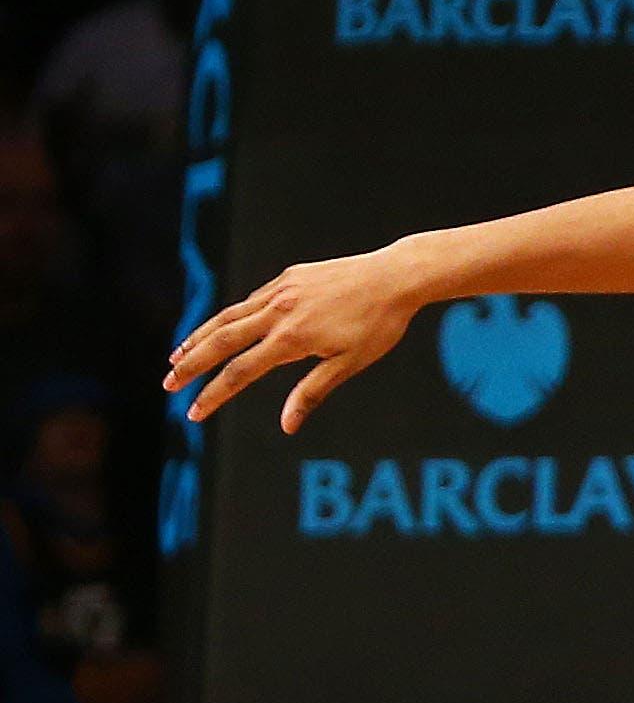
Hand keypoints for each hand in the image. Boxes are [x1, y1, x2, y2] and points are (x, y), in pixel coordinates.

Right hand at [163, 249, 424, 431]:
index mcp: (291, 339)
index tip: (194, 413)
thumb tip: (287, 426)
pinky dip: (231, 316)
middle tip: (168, 384)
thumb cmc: (379, 325)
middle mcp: (279, 312)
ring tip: (178, 355)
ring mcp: (282, 291)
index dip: (214, 395)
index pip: (240, 372)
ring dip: (200, 336)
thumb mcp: (349, 363)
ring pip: (229, 316)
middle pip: (221, 341)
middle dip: (191, 364)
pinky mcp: (290, 276)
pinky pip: (252, 299)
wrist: (396, 276)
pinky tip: (223, 327)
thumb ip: (313, 392)